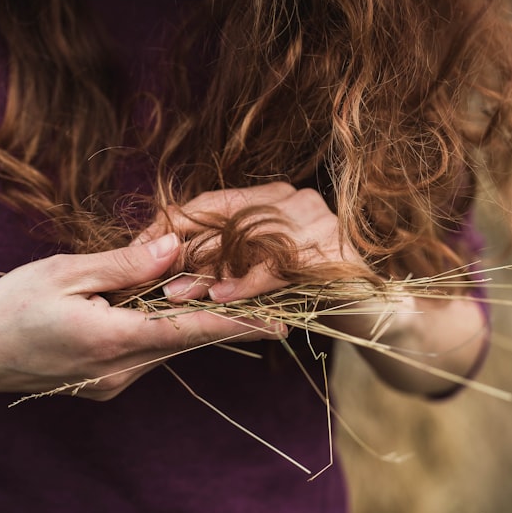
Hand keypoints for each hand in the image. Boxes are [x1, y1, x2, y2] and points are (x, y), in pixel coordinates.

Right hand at [0, 234, 286, 399]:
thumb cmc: (6, 306)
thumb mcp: (63, 272)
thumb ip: (125, 264)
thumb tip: (178, 249)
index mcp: (110, 340)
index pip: (190, 331)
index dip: (239, 324)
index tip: (282, 322)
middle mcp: (118, 371)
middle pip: (186, 340)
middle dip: (226, 316)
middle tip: (271, 297)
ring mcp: (111, 384)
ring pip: (167, 346)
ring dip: (192, 320)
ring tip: (219, 290)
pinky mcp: (103, 385)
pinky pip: (147, 353)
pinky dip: (162, 329)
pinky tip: (164, 305)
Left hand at [136, 182, 368, 302]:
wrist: (376, 316)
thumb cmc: (307, 296)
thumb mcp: (254, 271)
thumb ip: (217, 257)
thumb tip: (156, 258)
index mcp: (274, 196)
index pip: (211, 204)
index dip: (170, 227)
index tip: (135, 253)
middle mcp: (299, 201)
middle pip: (228, 222)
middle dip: (185, 254)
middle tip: (151, 281)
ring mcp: (322, 224)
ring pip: (251, 245)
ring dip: (210, 273)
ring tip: (177, 296)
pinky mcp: (339, 255)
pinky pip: (282, 268)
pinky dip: (249, 285)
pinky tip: (221, 299)